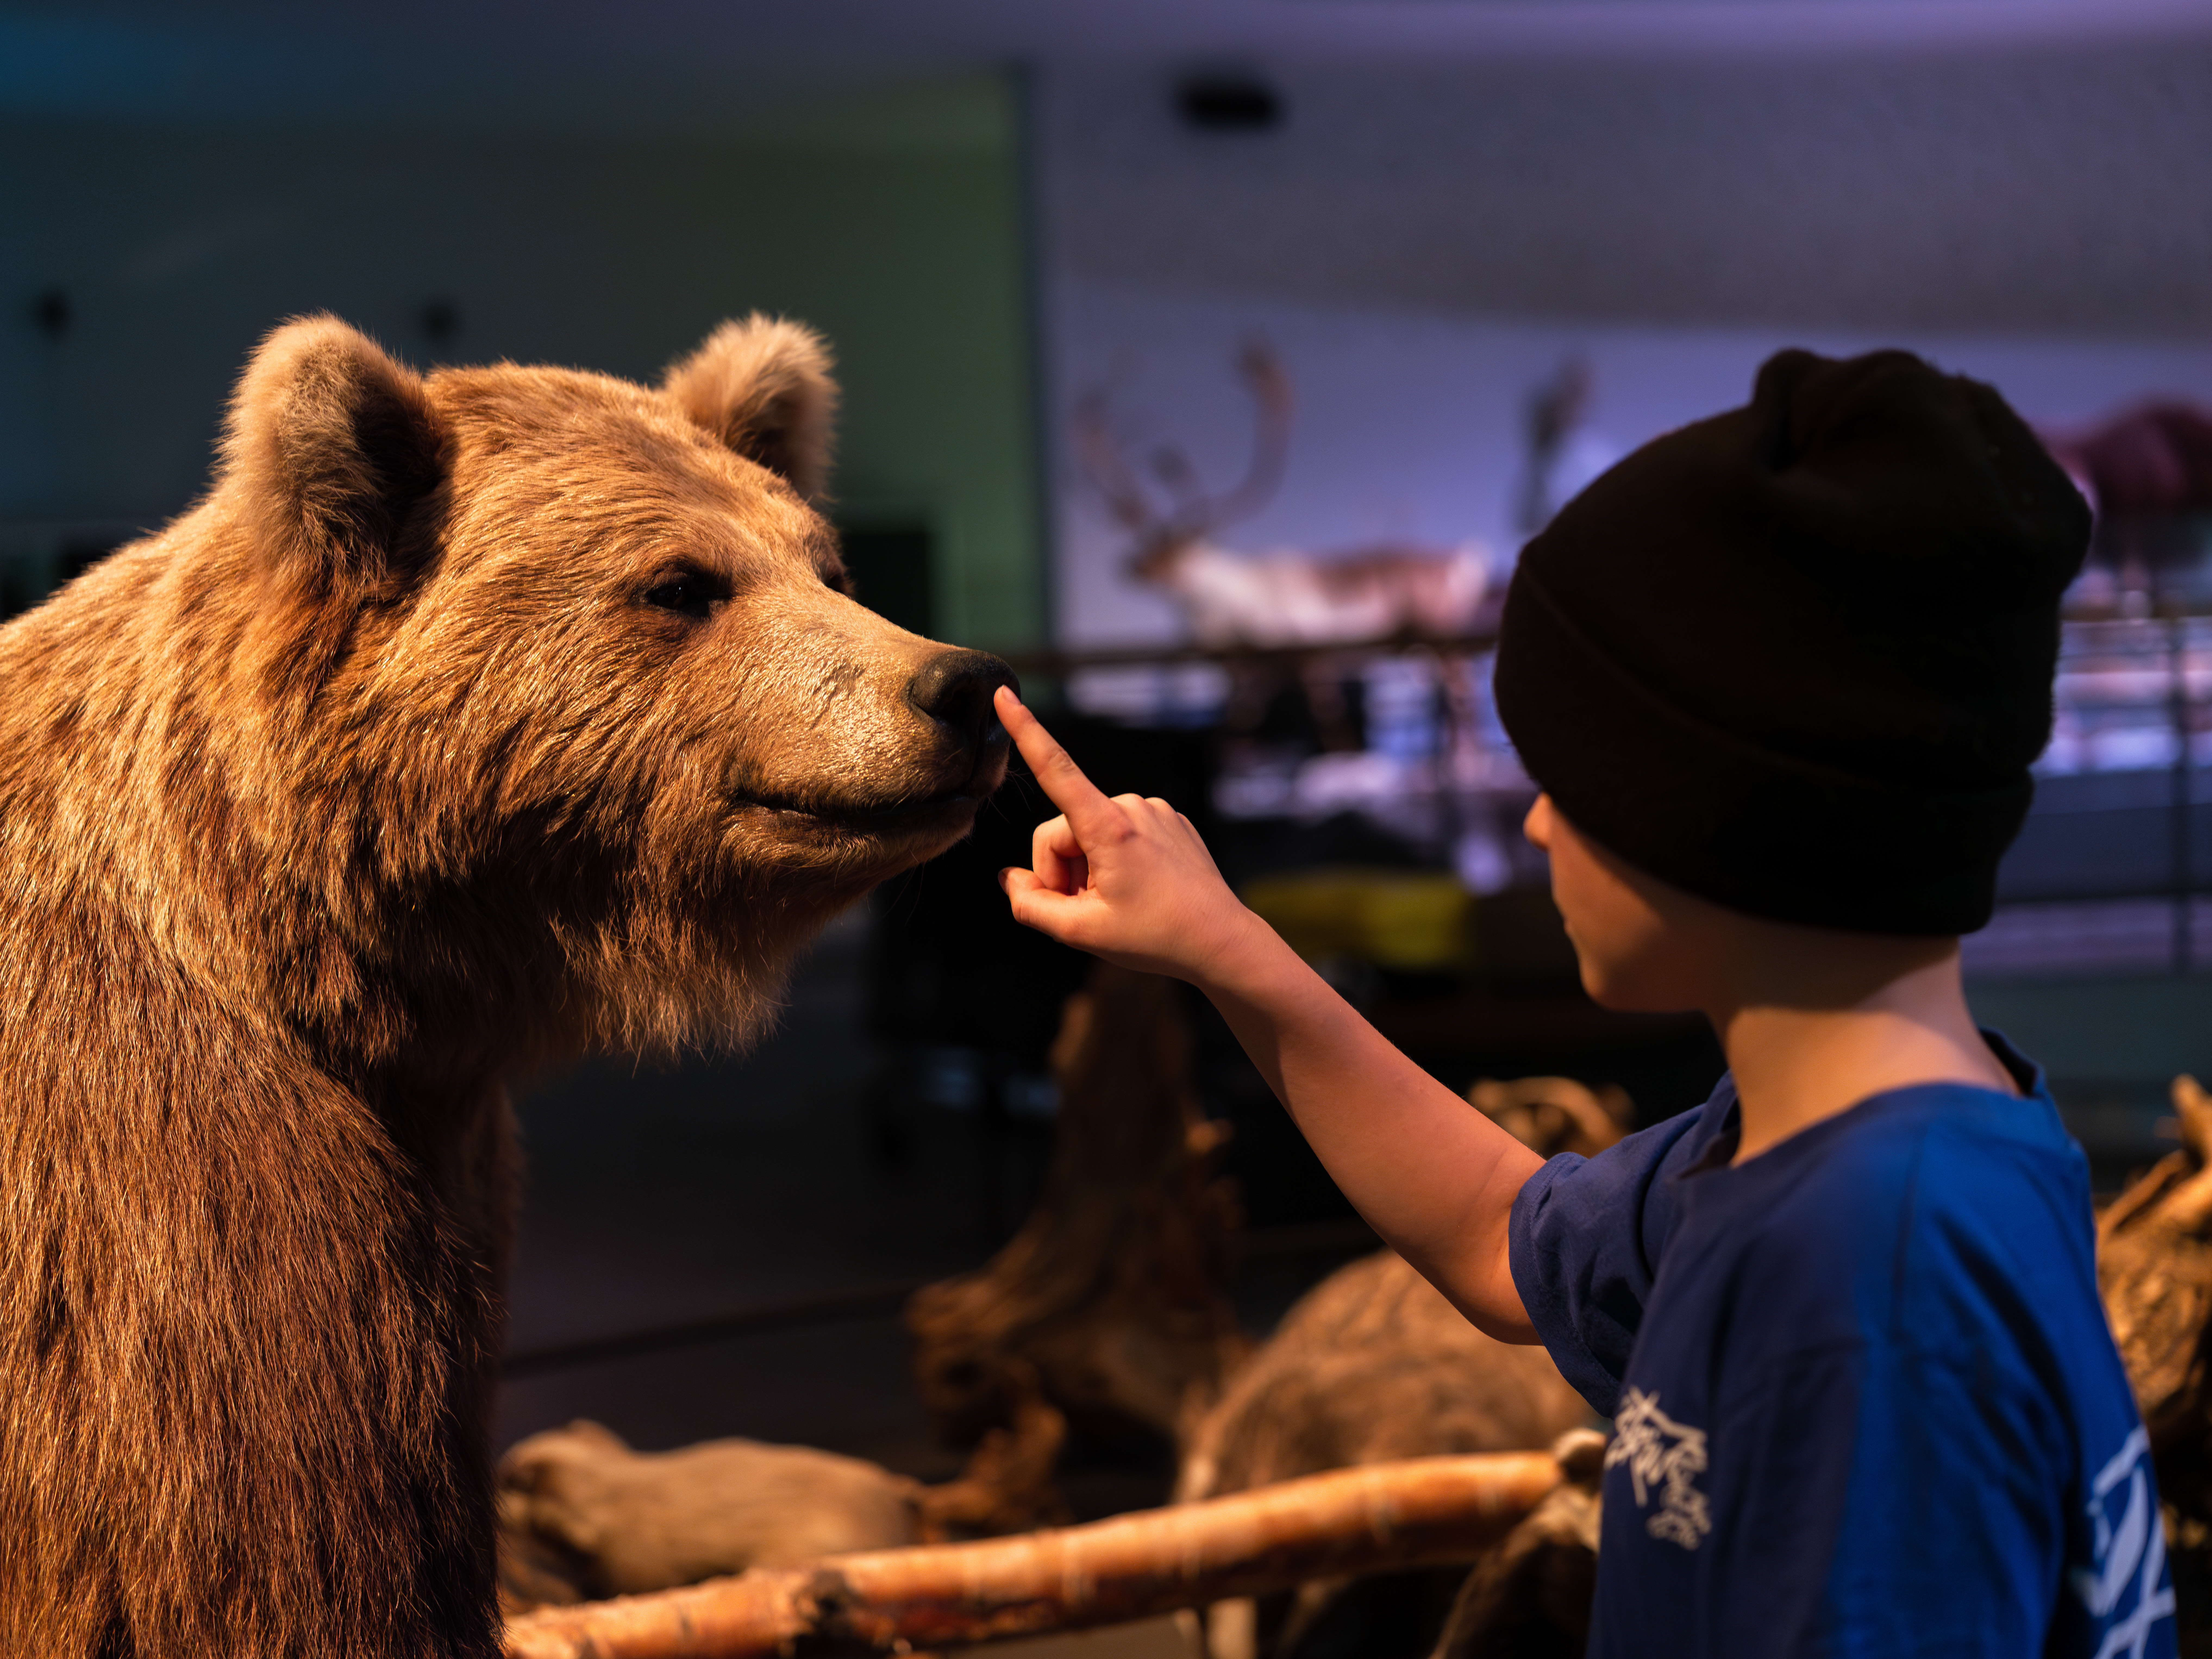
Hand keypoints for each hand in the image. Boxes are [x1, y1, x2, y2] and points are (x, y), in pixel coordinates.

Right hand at [994, 686, 1270, 985]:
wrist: (1221, 941)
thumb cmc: (1155, 937)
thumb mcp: (1081, 932)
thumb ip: (1031, 905)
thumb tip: (1009, 879)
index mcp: (1109, 827)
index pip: (1056, 768)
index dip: (1025, 730)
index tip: (1005, 694)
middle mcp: (1132, 806)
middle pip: (1062, 831)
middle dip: (1061, 872)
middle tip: (1083, 910)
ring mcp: (1154, 810)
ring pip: (1090, 833)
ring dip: (1088, 868)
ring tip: (1115, 903)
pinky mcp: (1169, 820)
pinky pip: (1120, 834)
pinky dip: (1115, 861)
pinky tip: (1137, 889)